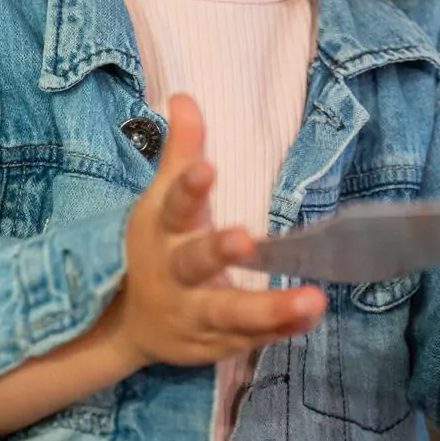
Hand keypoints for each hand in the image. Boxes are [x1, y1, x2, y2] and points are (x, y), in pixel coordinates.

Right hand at [119, 94, 325, 368]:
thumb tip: (185, 96)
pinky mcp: (216, 344)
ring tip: (312, 299)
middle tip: (246, 239)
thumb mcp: (160, 200)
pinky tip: (312, 316)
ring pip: (230, 313)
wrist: (127, 323)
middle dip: (218, 252)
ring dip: (270, 308)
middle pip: (194, 262)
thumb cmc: (156, 246)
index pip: (174, 204)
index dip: (188, 187)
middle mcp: (175, 274)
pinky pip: (252, 339)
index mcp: (162, 231)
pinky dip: (282, 330)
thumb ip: (180, 152)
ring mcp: (194, 314)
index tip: (207, 168)